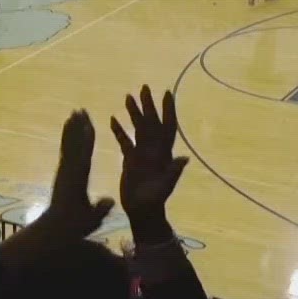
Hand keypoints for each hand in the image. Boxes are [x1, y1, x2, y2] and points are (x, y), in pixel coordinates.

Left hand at [2, 111, 115, 266]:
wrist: (54, 230)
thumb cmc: (75, 226)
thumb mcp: (90, 220)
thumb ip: (100, 209)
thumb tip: (111, 200)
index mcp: (78, 181)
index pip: (83, 157)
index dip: (86, 141)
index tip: (89, 124)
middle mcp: (68, 172)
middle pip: (74, 145)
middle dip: (78, 128)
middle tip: (81, 110)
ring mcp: (63, 171)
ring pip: (68, 146)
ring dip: (71, 129)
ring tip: (74, 112)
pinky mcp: (61, 173)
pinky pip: (65, 151)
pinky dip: (67, 139)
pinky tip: (69, 130)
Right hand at [110, 85, 187, 243]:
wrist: (142, 211)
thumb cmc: (155, 200)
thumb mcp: (165, 186)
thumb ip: (173, 172)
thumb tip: (184, 158)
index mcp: (163, 152)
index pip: (167, 126)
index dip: (168, 110)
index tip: (167, 93)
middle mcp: (153, 149)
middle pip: (151, 122)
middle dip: (149, 105)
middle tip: (144, 87)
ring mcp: (141, 153)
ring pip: (138, 128)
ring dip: (134, 113)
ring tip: (128, 96)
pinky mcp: (129, 159)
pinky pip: (124, 140)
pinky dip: (119, 130)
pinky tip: (113, 118)